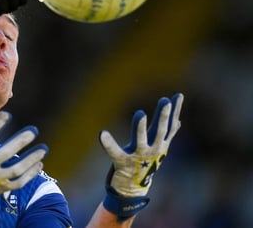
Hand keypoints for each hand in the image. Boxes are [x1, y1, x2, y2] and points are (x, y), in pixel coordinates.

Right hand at [0, 111, 47, 222]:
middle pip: (6, 152)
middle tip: (33, 130)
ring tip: (43, 148)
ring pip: (17, 169)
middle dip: (21, 141)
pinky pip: (19, 182)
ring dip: (31, 158)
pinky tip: (39, 164)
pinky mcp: (0, 188)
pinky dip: (31, 174)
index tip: (7, 115)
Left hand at [99, 93, 183, 219]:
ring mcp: (138, 156)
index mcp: (160, 143)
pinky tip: (102, 133)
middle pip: (160, 130)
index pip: (170, 125)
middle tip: (165, 100)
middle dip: (163, 116)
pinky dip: (109, 143)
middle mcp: (152, 149)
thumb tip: (178, 120)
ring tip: (140, 113)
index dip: (175, 110)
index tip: (179, 95)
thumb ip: (166, 133)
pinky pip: (114, 152)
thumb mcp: (158, 147)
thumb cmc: (145, 163)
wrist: (134, 187)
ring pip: (141, 140)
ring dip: (141, 127)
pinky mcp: (122, 163)